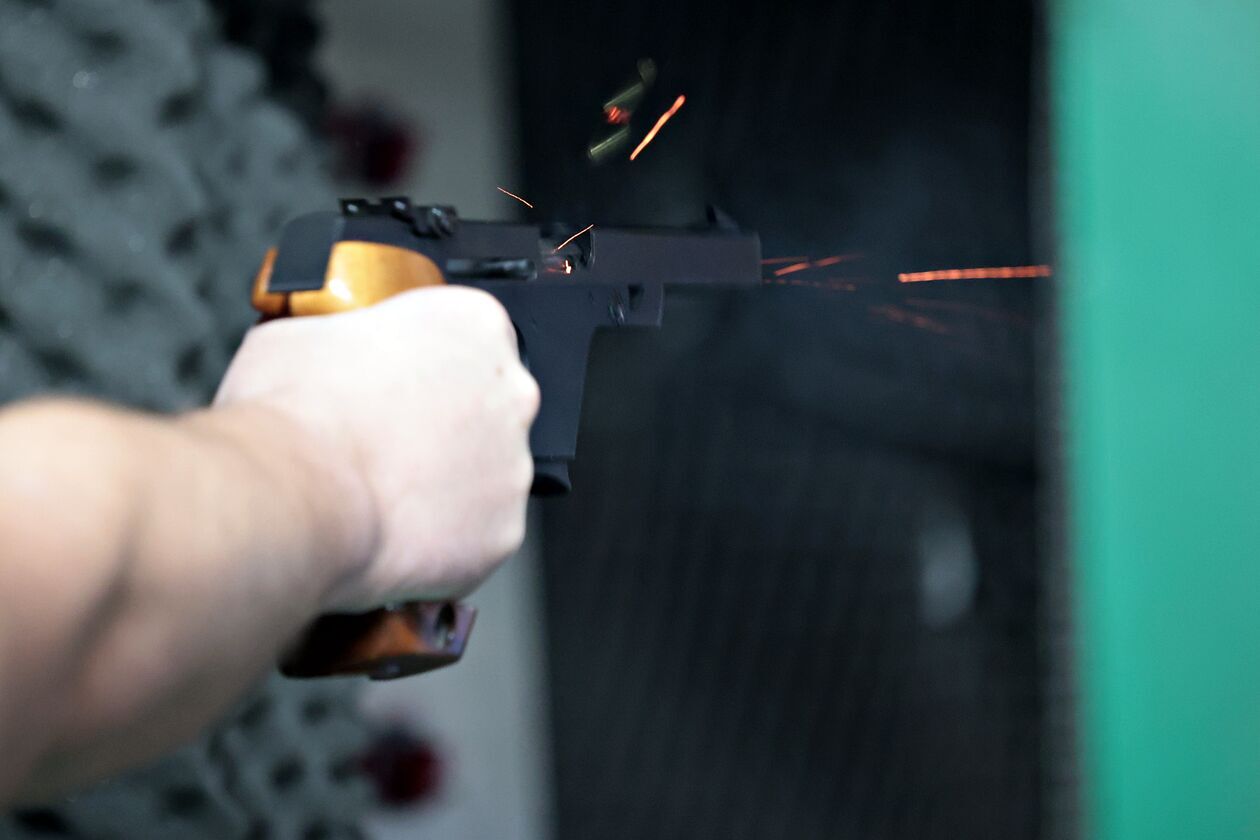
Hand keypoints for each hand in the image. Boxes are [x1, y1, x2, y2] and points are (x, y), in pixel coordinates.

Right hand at [214, 286, 539, 608]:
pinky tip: (400, 529)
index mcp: (473, 324)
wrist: (296, 492)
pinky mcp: (504, 528)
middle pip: (490, 404)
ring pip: (488, 473)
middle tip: (390, 440)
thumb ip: (343, 333)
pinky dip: (447, 537)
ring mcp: (513, 464)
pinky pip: (480, 533)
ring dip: (448, 482)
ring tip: (387, 490)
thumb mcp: (301, 331)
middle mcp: (511, 391)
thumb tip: (327, 350)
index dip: (430, 364)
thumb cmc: (297, 412)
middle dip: (446, 424)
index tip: (404, 381)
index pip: (473, 336)